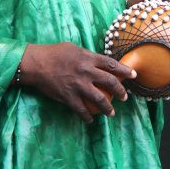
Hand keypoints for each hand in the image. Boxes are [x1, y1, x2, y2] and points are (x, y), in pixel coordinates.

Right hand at [20, 42, 136, 122]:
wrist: (36, 63)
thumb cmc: (53, 53)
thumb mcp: (73, 48)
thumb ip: (87, 56)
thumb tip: (97, 61)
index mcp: (88, 58)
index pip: (111, 64)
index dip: (124, 70)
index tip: (133, 75)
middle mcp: (86, 71)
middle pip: (110, 82)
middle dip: (120, 91)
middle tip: (124, 97)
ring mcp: (78, 85)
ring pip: (99, 99)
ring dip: (108, 108)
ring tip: (112, 112)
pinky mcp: (69, 96)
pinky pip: (82, 110)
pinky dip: (87, 117)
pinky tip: (90, 120)